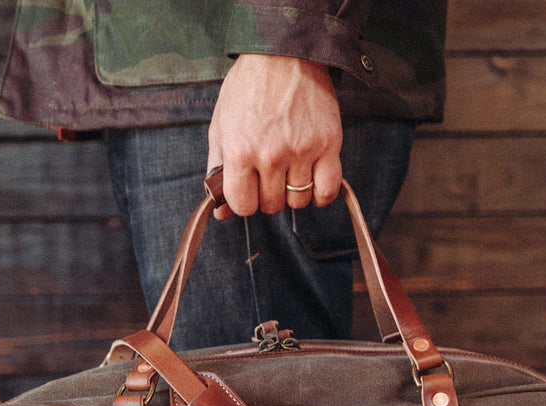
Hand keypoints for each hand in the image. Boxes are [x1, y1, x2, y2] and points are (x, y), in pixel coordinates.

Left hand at [207, 54, 342, 218]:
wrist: (283, 53)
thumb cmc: (248, 89)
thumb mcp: (221, 125)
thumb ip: (217, 170)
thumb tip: (221, 212)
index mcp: (240, 151)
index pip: (242, 205)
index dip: (245, 200)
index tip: (249, 187)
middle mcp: (271, 155)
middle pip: (271, 205)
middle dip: (268, 194)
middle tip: (269, 173)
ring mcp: (301, 151)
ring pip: (298, 201)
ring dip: (293, 193)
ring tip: (290, 170)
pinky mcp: (327, 144)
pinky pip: (327, 191)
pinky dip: (320, 194)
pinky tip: (313, 181)